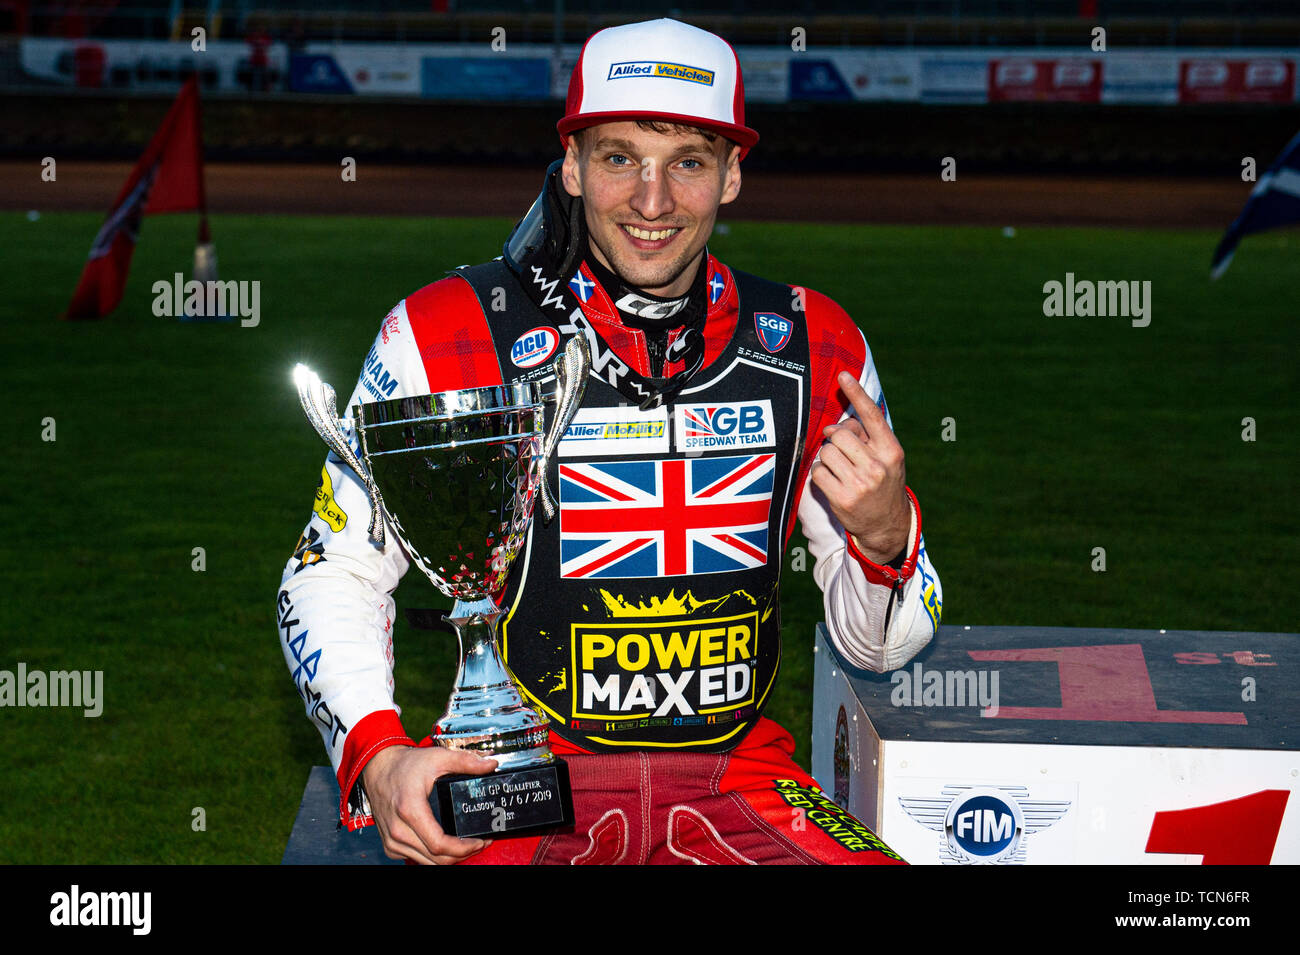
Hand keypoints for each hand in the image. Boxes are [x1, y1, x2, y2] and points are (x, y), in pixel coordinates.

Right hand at [361, 744, 497, 864]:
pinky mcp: (390, 845)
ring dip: (450, 858)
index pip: (440, 844)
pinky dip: (433, 858)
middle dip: (462, 855)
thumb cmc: (405, 765)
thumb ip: (465, 762)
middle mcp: (398, 830)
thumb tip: (491, 764)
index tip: (481, 841)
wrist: (378, 767)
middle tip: (480, 843)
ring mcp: (392, 840)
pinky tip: (447, 846)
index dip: (464, 848)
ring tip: (467, 845)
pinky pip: (416, 859)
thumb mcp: (437, 758)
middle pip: (436, 859)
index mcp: (410, 810)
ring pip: (427, 863)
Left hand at [810, 371, 910, 564]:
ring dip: (826, 457)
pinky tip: (832, 481)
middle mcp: (877, 466)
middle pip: (840, 435)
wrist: (887, 524)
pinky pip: (818, 472)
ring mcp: (860, 483)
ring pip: (826, 452)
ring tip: (839, 469)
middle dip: (835, 440)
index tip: (842, 376)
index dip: (856, 393)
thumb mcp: (886, 458)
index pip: (872, 416)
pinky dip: (820, 473)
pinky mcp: (842, 498)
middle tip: (841, 452)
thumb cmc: (883, 483)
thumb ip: (866, 437)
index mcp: (891, 451)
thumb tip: (834, 426)